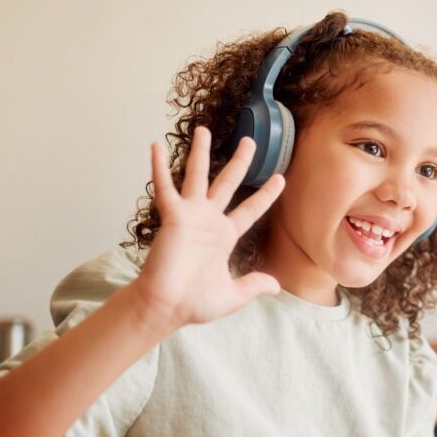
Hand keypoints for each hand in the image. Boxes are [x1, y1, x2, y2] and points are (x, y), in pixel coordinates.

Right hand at [133, 126, 284, 328]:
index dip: (265, 195)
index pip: (250, 210)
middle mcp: (208, 221)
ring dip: (199, 152)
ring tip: (203, 129)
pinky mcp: (172, 217)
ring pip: (197, 176)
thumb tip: (276, 285)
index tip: (280, 179)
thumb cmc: (194, 303)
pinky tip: (156, 146)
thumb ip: (253, 285)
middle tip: (251, 141)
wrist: (167, 307)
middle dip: (239, 162)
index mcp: (224, 236)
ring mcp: (190, 216)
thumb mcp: (233, 295)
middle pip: (228, 183)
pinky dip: (159, 167)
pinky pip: (165, 187)